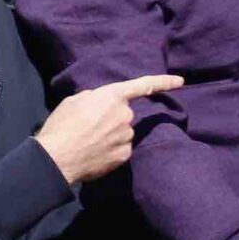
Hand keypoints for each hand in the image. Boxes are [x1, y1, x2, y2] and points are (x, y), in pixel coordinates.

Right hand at [35, 74, 185, 182]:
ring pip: (122, 132)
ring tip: (87, 141)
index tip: (180, 82)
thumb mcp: (75, 101)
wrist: (57, 158)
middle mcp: (125, 115)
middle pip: (124, 114)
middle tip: (88, 127)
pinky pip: (121, 148)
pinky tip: (94, 153)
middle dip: (111, 119)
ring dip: (110, 135)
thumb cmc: (62, 126)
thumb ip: (95, 97)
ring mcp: (127, 136)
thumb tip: (102, 103)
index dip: (164, 82)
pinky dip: (110, 150)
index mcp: (113, 96)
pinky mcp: (125, 155)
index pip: (143, 85)